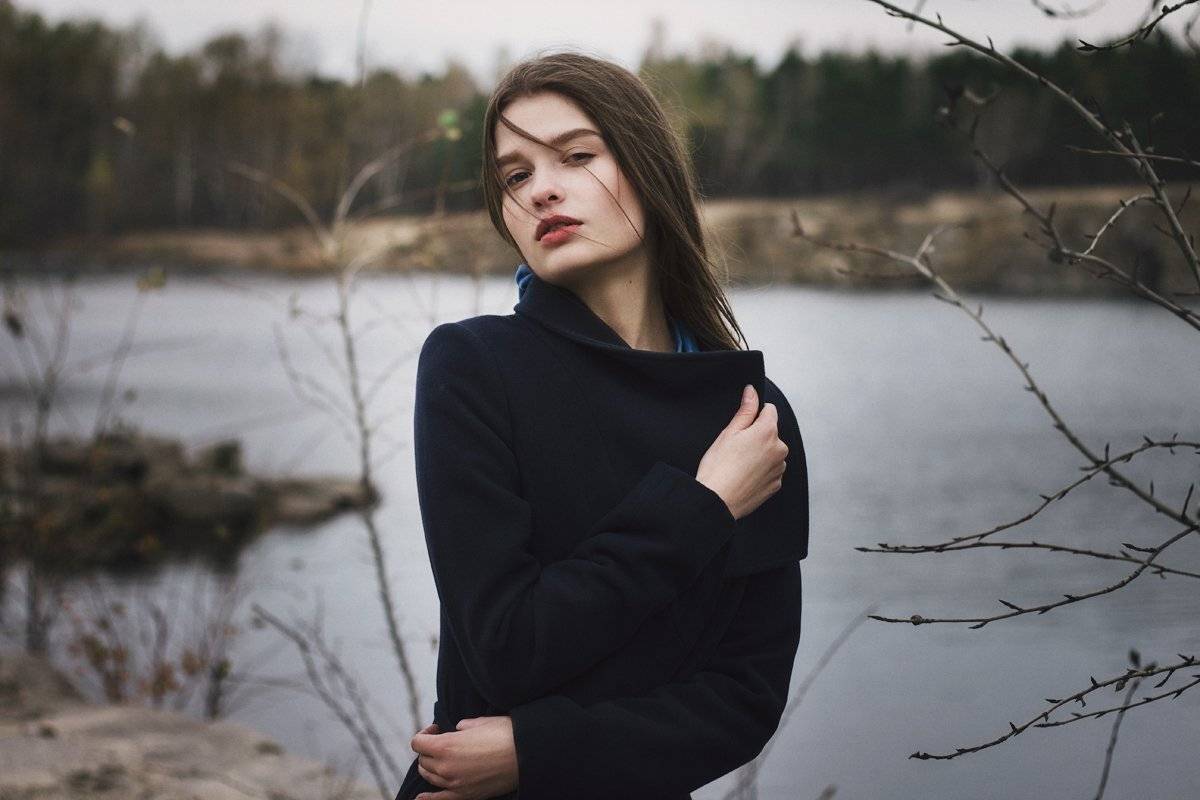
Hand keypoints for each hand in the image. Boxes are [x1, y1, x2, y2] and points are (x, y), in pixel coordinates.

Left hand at [410, 715, 518, 799]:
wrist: (526, 754)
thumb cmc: (505, 734)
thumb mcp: (480, 722)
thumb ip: (463, 726)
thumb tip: (458, 729)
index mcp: (446, 745)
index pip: (417, 743)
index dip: (424, 733)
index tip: (437, 729)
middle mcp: (445, 766)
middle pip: (422, 760)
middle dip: (429, 750)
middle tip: (442, 743)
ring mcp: (454, 783)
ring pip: (429, 777)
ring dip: (431, 767)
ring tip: (443, 760)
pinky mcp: (464, 795)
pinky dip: (427, 799)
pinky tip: (420, 798)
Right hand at [695, 384, 787, 519]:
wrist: (717, 501)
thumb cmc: (719, 467)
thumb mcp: (729, 432)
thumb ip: (746, 410)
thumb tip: (752, 392)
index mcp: (768, 432)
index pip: (769, 410)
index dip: (753, 415)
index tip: (741, 426)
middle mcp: (779, 449)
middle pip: (771, 433)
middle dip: (756, 436)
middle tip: (735, 448)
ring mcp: (779, 468)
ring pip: (770, 452)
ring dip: (759, 454)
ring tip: (738, 464)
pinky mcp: (775, 484)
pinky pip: (770, 470)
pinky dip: (759, 471)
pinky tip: (743, 476)